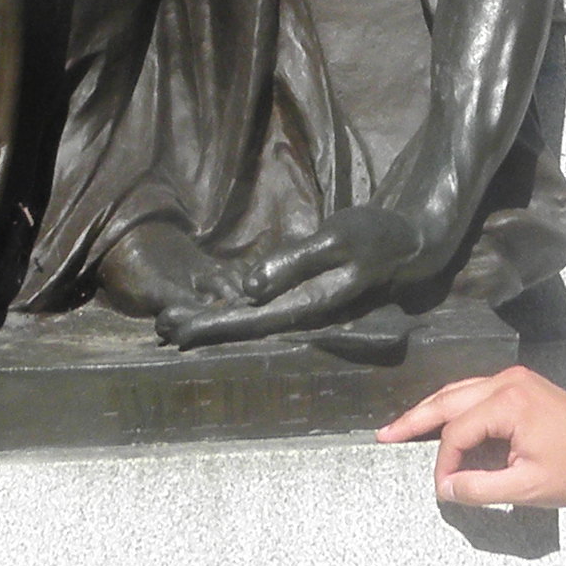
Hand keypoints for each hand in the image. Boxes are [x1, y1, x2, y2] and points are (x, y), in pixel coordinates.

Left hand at [159, 204, 425, 345]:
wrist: (406, 245)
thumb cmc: (373, 237)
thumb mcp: (337, 240)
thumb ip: (295, 263)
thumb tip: (250, 289)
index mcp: (306, 305)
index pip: (248, 320)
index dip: (210, 325)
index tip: (176, 328)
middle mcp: (300, 314)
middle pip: (243, 326)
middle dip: (201, 327)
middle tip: (160, 327)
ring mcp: (301, 306)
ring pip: (249, 319)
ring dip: (213, 320)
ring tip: (173, 322)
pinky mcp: (302, 293)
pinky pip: (260, 307)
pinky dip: (233, 308)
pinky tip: (214, 306)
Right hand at [378, 363, 565, 508]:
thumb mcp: (527, 487)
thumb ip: (480, 488)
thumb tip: (445, 488)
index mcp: (508, 403)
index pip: (458, 431)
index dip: (445, 462)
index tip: (443, 488)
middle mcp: (506, 382)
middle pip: (448, 400)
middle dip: (415, 419)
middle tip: (384, 434)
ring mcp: (512, 380)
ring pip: (458, 392)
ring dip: (430, 411)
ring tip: (402, 427)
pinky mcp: (518, 385)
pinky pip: (475, 394)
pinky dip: (453, 409)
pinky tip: (439, 421)